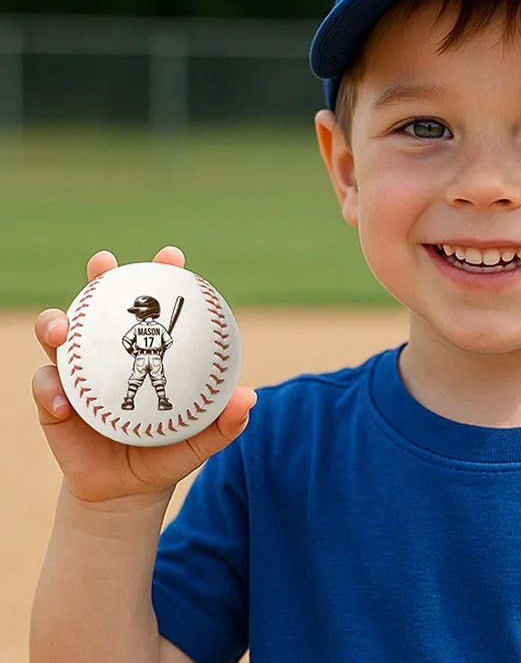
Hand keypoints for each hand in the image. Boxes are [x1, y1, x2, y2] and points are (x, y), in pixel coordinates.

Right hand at [31, 246, 256, 505]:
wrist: (129, 490)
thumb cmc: (168, 450)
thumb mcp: (200, 437)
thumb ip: (224, 421)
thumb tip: (249, 398)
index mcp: (150, 350)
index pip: (156, 305)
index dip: (162, 274)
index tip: (173, 256)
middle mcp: (110, 351)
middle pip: (100, 303)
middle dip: (100, 276)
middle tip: (104, 263)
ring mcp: (79, 372)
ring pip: (58, 332)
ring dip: (56, 324)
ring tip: (63, 332)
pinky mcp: (54, 399)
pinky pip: (45, 385)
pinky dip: (51, 390)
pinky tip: (65, 406)